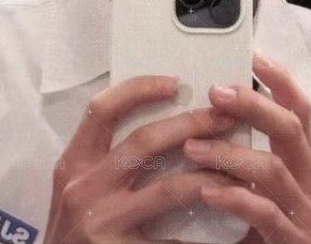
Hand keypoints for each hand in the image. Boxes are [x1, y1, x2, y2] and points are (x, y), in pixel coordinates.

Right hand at [43, 75, 235, 243]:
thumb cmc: (76, 229)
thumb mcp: (81, 186)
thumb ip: (108, 159)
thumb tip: (165, 123)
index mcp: (73, 163)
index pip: (102, 110)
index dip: (139, 90)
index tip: (174, 83)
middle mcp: (84, 188)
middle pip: (144, 142)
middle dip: (191, 124)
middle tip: (224, 117)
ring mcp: (101, 223)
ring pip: (167, 189)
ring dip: (209, 175)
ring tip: (236, 168)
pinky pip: (173, 240)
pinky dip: (202, 231)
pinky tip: (223, 218)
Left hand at [183, 53, 310, 243]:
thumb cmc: (262, 224)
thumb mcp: (257, 182)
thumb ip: (243, 151)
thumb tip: (206, 109)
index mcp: (301, 161)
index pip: (299, 109)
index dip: (279, 80)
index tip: (253, 55)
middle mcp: (310, 181)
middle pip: (290, 128)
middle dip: (252, 105)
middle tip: (214, 92)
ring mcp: (306, 213)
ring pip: (272, 168)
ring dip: (228, 153)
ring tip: (192, 147)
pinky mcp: (295, 242)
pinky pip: (264, 212)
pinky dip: (234, 197)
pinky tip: (207, 191)